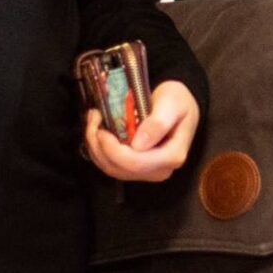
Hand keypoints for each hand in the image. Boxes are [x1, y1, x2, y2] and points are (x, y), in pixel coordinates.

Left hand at [85, 80, 199, 182]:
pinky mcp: (137, 169)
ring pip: (112, 169)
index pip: (136, 163)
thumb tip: (138, 145)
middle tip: (93, 118)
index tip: (101, 126)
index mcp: (172, 156)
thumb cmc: (178, 101)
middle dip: (100, 146)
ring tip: (93, 121)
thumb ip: (159, 122)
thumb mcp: (172, 103)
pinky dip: (99, 150)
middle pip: (121, 169)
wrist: (179, 106)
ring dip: (96, 148)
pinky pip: (112, 165)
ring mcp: (148, 172)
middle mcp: (160, 170)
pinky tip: (97, 131)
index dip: (113, 149)